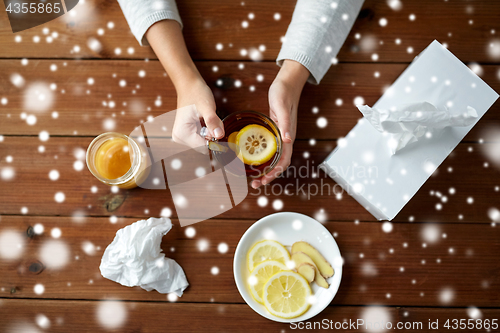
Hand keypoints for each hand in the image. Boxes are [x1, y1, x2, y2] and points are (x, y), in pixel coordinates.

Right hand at [145, 20, 223, 148]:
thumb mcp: (207, 107)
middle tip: (211, 119)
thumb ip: (213, 122)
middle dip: (212, 134)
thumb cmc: (196, 93)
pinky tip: (204, 119)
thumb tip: (219, 135)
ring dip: (210, 132)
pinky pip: (201, 137)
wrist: (189, 84)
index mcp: (181, 133)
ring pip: (204, 142)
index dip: (214, 140)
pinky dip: (207, 130)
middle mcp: (179, 137)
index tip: (219, 128)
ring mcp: (182, 136)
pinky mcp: (186, 134)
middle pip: (203, 145)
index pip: (202, 147)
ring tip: (207, 117)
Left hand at [251, 60, 309, 187]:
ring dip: (265, 169)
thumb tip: (288, 140)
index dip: (274, 173)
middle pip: (278, 164)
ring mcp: (280, 136)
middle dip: (268, 176)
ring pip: (274, 158)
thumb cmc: (284, 94)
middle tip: (254, 184)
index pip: (284, 161)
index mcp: (288, 136)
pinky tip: (253, 159)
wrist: (287, 84)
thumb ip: (285, 124)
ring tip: (253, 177)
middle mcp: (285, 139)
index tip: (263, 180)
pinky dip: (263, 158)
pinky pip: (270, 150)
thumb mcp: (282, 108)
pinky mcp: (275, 131)